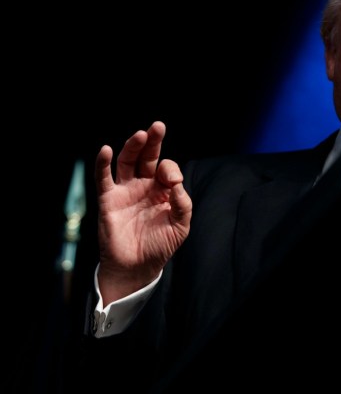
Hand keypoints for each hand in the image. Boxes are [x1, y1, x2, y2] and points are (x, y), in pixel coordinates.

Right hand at [94, 121, 191, 304]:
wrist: (136, 267)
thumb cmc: (160, 245)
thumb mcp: (180, 226)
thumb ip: (182, 204)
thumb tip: (177, 183)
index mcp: (164, 190)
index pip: (167, 169)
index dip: (170, 170)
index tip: (173, 181)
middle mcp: (144, 186)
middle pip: (147, 157)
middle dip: (153, 141)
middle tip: (158, 126)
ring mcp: (125, 191)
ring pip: (127, 162)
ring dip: (132, 146)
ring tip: (140, 135)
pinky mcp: (108, 200)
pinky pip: (103, 178)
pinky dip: (103, 163)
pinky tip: (107, 150)